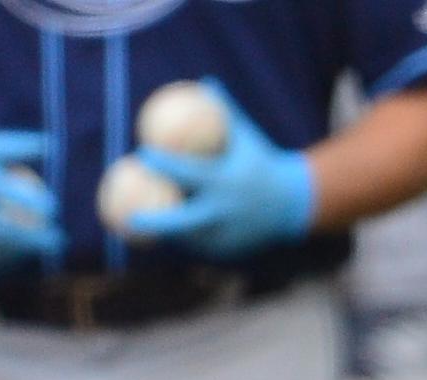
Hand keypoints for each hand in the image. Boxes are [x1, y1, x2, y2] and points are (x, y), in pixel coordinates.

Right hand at [0, 131, 61, 268]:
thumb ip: (21, 145)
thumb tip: (54, 144)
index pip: (13, 194)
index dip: (39, 204)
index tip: (56, 209)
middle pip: (6, 232)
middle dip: (38, 241)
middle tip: (61, 241)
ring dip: (25, 254)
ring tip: (46, 251)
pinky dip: (5, 260)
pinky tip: (24, 257)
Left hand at [126, 85, 313, 259]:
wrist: (296, 204)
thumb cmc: (265, 163)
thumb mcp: (248, 136)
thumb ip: (226, 111)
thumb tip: (205, 82)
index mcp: (226, 183)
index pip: (187, 172)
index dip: (162, 163)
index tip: (141, 153)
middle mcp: (226, 211)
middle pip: (183, 221)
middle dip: (155, 222)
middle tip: (130, 216)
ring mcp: (229, 235)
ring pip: (189, 238)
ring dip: (168, 233)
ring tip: (145, 226)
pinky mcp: (233, 251)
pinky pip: (203, 248)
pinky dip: (187, 242)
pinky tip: (170, 238)